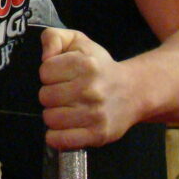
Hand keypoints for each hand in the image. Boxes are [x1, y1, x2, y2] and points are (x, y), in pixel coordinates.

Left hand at [39, 27, 134, 150]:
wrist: (133, 91)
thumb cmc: (99, 66)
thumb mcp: (78, 42)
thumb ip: (54, 38)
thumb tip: (45, 57)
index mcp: (85, 64)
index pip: (45, 72)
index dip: (49, 74)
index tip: (61, 76)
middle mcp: (90, 89)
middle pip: (45, 96)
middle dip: (51, 95)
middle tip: (65, 94)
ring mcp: (95, 114)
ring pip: (50, 119)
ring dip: (54, 115)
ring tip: (67, 109)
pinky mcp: (97, 134)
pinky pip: (61, 140)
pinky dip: (57, 137)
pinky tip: (64, 128)